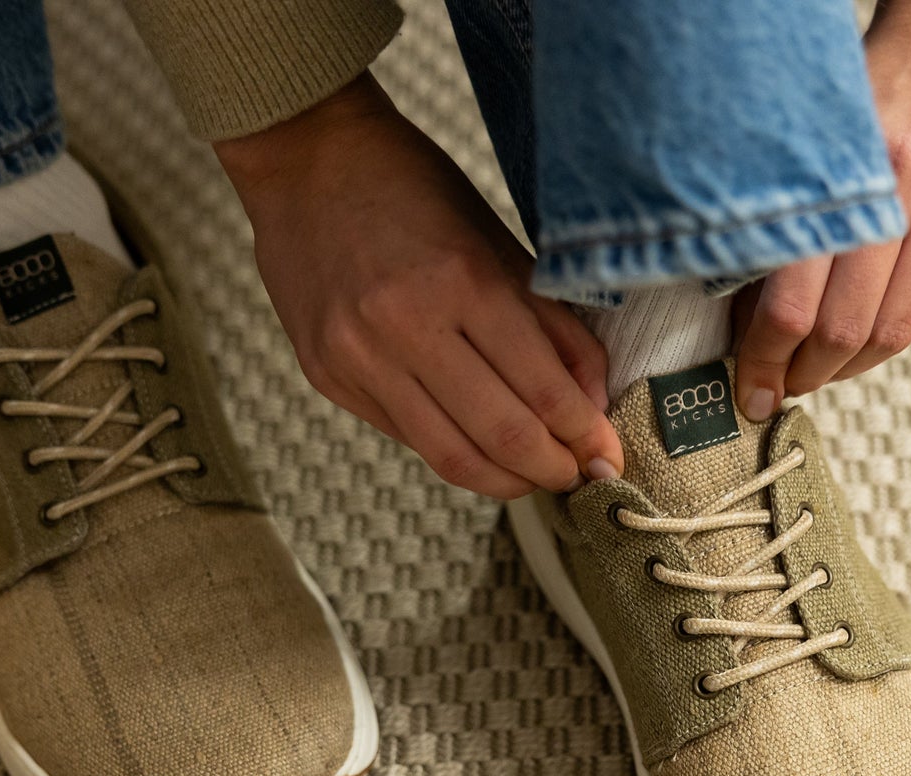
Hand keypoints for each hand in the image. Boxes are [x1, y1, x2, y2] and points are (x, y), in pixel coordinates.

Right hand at [216, 75, 621, 498]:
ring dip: (507, 480)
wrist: (302, 160)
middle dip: (554, 468)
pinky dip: (455, 451)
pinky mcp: (327, 376)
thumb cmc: (409, 187)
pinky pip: (407, 436)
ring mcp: (358, 357)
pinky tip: (480, 447)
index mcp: (462, 280)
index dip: (585, 435)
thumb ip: (551, 324)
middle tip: (580, 475)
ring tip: (535, 476)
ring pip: (451, 456)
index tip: (607, 455)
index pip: (543, 390)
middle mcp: (406, 325)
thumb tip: (590, 403)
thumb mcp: (496, 240)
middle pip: (501, 435)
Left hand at [733, 0, 910, 416]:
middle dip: (805, 374)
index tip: (749, 385)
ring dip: (849, 367)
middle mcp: (907, 191)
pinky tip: (865, 340)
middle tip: (777, 387)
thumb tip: (752, 311)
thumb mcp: (820, 137)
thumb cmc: (879, 79)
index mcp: (846, 173)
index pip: (795, 303)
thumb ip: (797, 217)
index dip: (766, 359)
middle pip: (847, 328)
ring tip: (818, 372)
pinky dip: (893, 333)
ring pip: (896, 327)